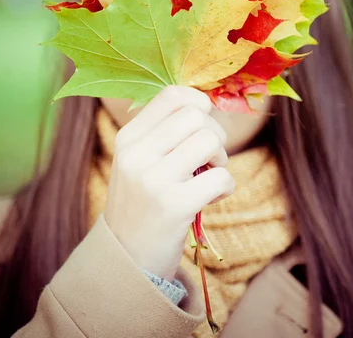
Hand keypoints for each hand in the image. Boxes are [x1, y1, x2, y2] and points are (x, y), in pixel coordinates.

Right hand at [104, 86, 234, 280]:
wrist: (127, 257)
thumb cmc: (141, 202)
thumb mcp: (137, 161)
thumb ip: (162, 133)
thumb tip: (204, 104)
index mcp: (128, 138)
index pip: (170, 95)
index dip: (198, 101)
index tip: (204, 119)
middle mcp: (136, 154)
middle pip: (195, 116)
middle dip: (214, 132)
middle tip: (209, 155)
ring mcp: (153, 180)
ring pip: (209, 141)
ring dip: (221, 157)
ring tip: (210, 174)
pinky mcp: (174, 206)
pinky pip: (221, 177)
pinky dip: (226, 186)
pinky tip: (212, 196)